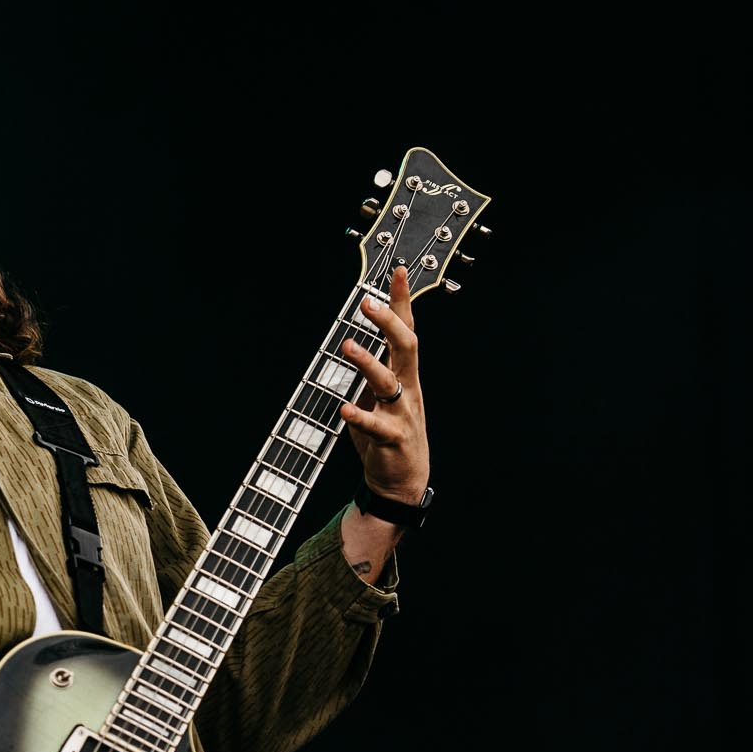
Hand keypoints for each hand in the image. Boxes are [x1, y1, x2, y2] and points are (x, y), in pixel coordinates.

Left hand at [337, 264, 430, 502]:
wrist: (402, 480)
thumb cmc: (389, 432)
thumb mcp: (382, 394)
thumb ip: (375, 367)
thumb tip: (354, 336)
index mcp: (405, 374)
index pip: (407, 330)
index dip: (402, 301)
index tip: (399, 271)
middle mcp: (408, 389)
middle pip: (406, 347)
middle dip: (388, 322)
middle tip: (367, 302)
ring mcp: (403, 413)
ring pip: (389, 382)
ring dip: (367, 363)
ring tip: (347, 345)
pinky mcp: (393, 438)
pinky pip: (376, 425)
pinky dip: (360, 416)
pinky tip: (344, 409)